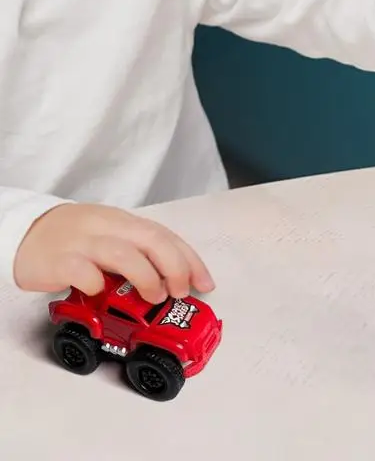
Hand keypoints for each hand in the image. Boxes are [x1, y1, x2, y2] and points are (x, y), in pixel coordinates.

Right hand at [14, 203, 214, 302]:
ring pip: (123, 254)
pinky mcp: (59, 261)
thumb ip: (140, 253)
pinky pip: (83, 271)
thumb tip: (175, 279)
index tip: (205, 283)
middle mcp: (108, 228)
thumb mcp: (113, 237)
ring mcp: (83, 243)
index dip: (190, 260)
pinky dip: (97, 283)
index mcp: (126, 222)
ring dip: (145, 277)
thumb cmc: (76, 237)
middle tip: (181, 292)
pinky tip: (102, 293)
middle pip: (152, 239)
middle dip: (175, 267)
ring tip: (154, 297)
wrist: (26, 231)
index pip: (167, 236)